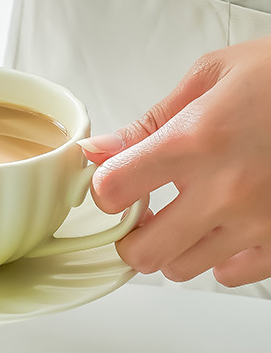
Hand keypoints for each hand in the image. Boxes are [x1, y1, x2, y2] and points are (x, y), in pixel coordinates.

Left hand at [79, 35, 270, 286]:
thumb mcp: (215, 76)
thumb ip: (149, 122)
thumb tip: (98, 151)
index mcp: (197, 141)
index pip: (112, 191)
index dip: (105, 190)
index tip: (115, 186)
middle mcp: (225, 190)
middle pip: (142, 252)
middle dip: (133, 237)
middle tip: (143, 218)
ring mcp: (257, 223)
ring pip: (181, 269)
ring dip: (175, 248)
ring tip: (191, 217)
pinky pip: (231, 275)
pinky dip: (221, 258)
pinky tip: (228, 228)